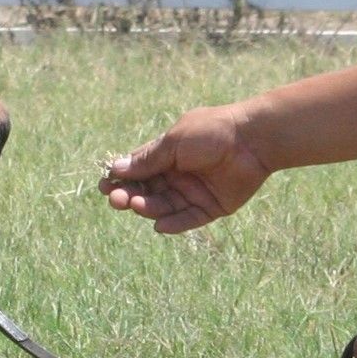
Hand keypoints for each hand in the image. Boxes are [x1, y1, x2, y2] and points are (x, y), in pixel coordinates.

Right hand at [99, 105, 269, 233]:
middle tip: (117, 200)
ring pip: (164, 206)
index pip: (138, 169)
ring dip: (148, 208)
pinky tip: (160, 225)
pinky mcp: (211, 207)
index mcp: (167, 154)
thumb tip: (116, 169)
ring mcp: (194, 191)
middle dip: (129, 195)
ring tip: (137, 205)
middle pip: (147, 190)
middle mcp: (178, 174)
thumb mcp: (174, 143)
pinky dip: (174, 224)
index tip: (104, 185)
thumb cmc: (211, 132)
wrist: (252, 140)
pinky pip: (188, 219)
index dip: (120, 178)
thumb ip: (148, 160)